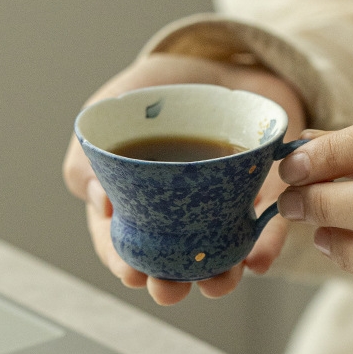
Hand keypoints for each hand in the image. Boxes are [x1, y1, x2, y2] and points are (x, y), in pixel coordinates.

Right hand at [63, 52, 305, 304]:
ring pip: (218, 257)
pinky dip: (264, 249)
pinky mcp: (259, 199)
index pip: (122, 244)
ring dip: (219, 278)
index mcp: (134, 203)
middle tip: (169, 288)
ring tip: (218, 282)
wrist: (215, 65)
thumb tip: (98, 204)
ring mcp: (218, 212)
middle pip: (170, 262)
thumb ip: (88, 155)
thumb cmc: (156, 94)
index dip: (124, 263)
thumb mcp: (110, 112)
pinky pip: (264, 232)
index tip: (131, 273)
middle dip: (169, 284)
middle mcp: (177, 217)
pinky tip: (258, 261)